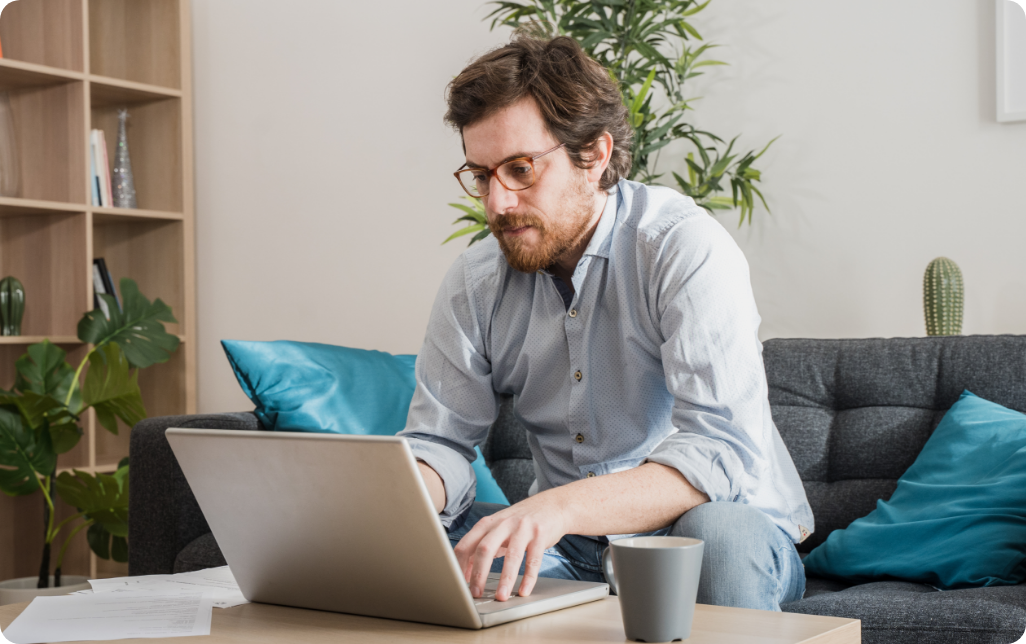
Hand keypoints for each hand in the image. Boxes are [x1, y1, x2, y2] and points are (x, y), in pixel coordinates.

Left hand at [453, 492, 568, 601]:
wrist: (552, 505)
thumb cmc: (521, 521)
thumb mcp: (498, 529)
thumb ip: (482, 546)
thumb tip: (466, 572)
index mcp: (488, 523)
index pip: (466, 544)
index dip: (460, 565)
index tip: (460, 583)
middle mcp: (503, 523)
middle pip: (485, 548)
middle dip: (478, 574)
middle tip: (475, 594)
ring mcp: (523, 528)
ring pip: (512, 556)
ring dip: (505, 579)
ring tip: (501, 597)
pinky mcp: (540, 535)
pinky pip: (533, 560)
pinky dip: (528, 578)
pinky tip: (524, 591)